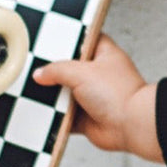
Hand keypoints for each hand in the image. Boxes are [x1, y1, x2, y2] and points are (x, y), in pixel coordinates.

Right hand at [33, 34, 162, 162]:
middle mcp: (99, 75)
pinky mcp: (87, 118)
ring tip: (36, 92)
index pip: (85, 40)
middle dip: (54, 73)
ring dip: (53, 97)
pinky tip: (43, 114)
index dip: (69, 40)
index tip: (49, 41)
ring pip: (65, 94)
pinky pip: (65, 117)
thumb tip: (40, 73)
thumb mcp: (81, 72)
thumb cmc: (119, 94)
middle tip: (36, 70)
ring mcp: (93, 97)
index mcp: (104, 55)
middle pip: (70, 70)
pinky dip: (55, 118)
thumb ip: (57, 69)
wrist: (131, 126)